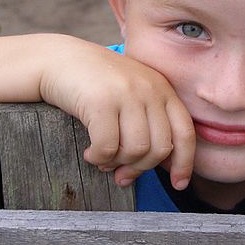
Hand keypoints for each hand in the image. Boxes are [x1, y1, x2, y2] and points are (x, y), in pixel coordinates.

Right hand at [39, 39, 194, 188]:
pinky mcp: (101, 101)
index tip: (178, 184)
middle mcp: (150, 89)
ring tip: (103, 160)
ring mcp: (127, 93)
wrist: (59, 59)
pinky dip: (98, 158)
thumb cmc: (95, 84)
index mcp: (162, 89)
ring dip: (117, 164)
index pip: (185, 132)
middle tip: (121, 175)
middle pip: (160, 148)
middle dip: (140, 169)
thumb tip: (149, 169)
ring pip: (136, 150)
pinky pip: (108, 147)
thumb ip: (147, 123)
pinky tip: (90, 153)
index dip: (184, 163)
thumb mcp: (131, 96)